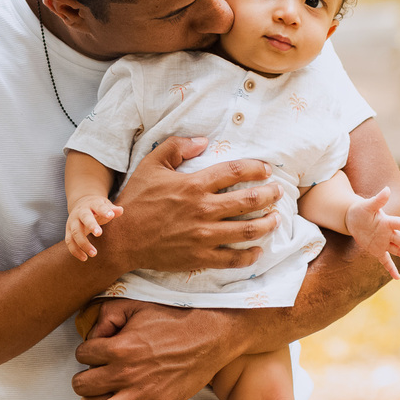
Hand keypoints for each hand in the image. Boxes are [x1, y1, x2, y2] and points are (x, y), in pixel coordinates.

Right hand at [65, 195, 122, 260]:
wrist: (80, 204)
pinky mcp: (68, 231)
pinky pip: (69, 242)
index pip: (98, 206)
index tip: (111, 215)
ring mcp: (73, 222)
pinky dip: (75, 251)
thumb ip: (112, 209)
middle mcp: (80, 212)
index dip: (104, 211)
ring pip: (75, 232)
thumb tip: (121, 210)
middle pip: (84, 218)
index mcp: (92, 204)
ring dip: (83, 243)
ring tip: (94, 253)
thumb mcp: (105, 205)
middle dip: (91, 225)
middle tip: (99, 233)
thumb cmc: (97, 208)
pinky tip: (84, 258)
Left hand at [71, 299, 245, 399]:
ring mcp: (142, 394)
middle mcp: (126, 373)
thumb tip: (93, 332)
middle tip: (86, 381)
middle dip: (80, 382)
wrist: (209, 336)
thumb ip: (108, 314)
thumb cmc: (173, 319)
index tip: (92, 353)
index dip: (85, 352)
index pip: (82, 354)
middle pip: (83, 386)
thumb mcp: (137, 306)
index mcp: (119, 347)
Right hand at [101, 136, 284, 273]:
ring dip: (267, 224)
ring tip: (276, 218)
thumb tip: (203, 140)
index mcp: (194, 185)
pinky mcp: (200, 257)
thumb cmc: (135, 200)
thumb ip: (176, 147)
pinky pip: (232, 259)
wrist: (120, 239)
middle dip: (270, 195)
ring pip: (248, 230)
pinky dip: (250, 256)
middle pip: (249, 200)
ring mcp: (203, 236)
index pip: (235, 172)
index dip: (256, 168)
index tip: (267, 169)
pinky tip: (258, 250)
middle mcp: (203, 210)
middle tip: (278, 192)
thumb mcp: (151, 164)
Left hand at [344, 186, 399, 280]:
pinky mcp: (377, 250)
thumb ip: (378, 200)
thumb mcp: (367, 205)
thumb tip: (387, 189)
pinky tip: (397, 278)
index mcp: (387, 222)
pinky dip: (390, 269)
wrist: (353, 219)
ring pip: (398, 251)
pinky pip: (385, 261)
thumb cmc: (361, 209)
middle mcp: (388, 233)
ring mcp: (383, 243)